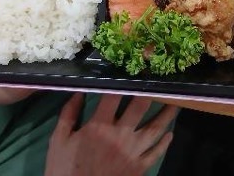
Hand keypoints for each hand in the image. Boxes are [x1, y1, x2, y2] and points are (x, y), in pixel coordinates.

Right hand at [45, 93, 176, 175]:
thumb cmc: (64, 170)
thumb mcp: (58, 141)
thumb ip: (68, 115)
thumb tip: (78, 92)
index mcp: (99, 126)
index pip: (113, 96)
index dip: (123, 81)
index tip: (130, 69)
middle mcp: (120, 135)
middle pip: (140, 108)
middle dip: (150, 92)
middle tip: (160, 80)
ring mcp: (132, 153)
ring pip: (155, 129)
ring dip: (166, 115)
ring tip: (175, 103)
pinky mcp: (139, 169)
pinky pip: (156, 153)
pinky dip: (165, 143)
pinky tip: (170, 134)